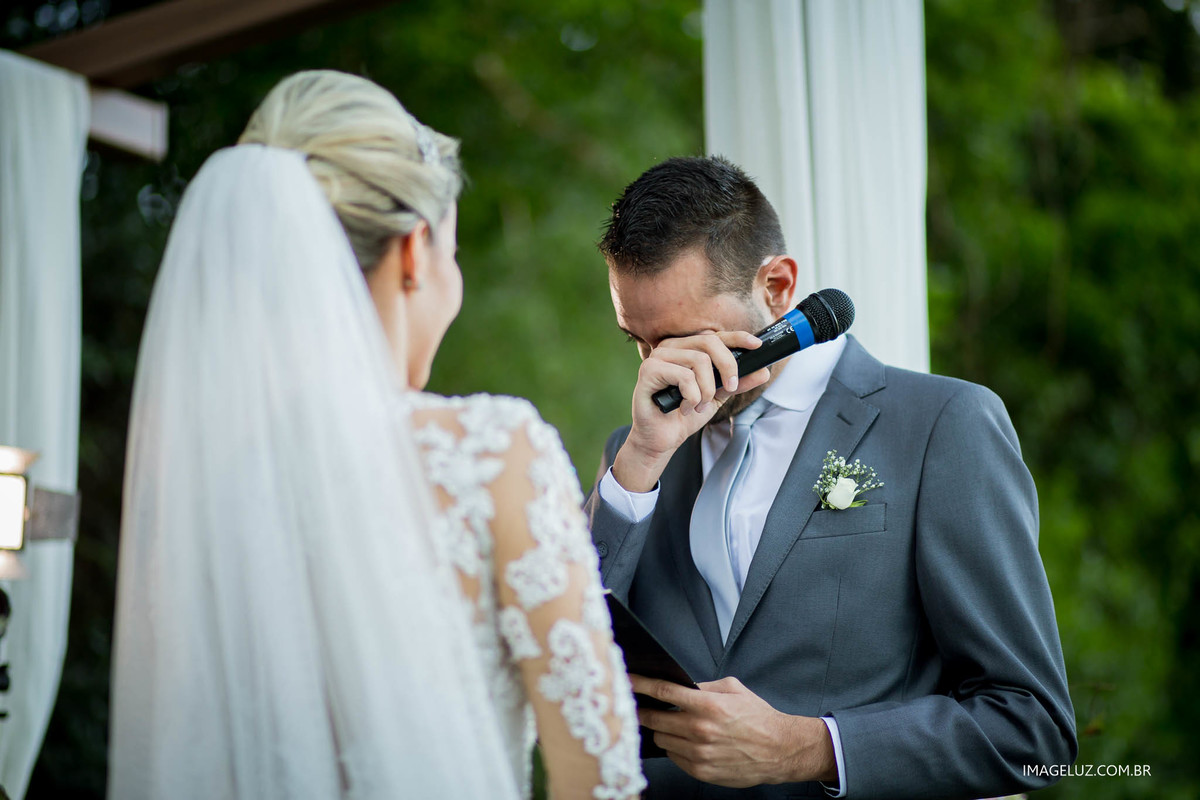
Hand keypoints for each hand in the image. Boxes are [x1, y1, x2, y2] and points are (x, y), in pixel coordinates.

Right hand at [612, 332, 769, 491]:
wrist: (662, 439)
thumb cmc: (684, 415)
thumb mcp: (717, 397)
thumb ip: (736, 383)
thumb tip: (762, 371)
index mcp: (685, 348)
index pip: (715, 336)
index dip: (737, 338)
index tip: (757, 346)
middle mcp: (670, 347)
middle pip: (709, 343)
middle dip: (727, 367)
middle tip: (730, 388)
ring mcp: (657, 357)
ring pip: (699, 361)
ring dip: (706, 390)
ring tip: (698, 406)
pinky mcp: (648, 370)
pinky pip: (684, 377)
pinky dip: (692, 397)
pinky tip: (684, 408)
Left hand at [630, 674, 836, 787]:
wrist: (779, 750)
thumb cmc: (758, 718)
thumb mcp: (734, 689)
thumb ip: (704, 686)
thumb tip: (681, 684)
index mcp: (709, 705)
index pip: (663, 691)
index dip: (641, 684)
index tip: (628, 679)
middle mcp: (701, 730)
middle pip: (654, 718)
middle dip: (644, 710)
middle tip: (640, 706)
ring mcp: (699, 753)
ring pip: (661, 738)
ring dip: (662, 730)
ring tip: (672, 725)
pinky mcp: (701, 771)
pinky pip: (673, 757)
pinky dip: (675, 747)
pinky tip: (686, 741)